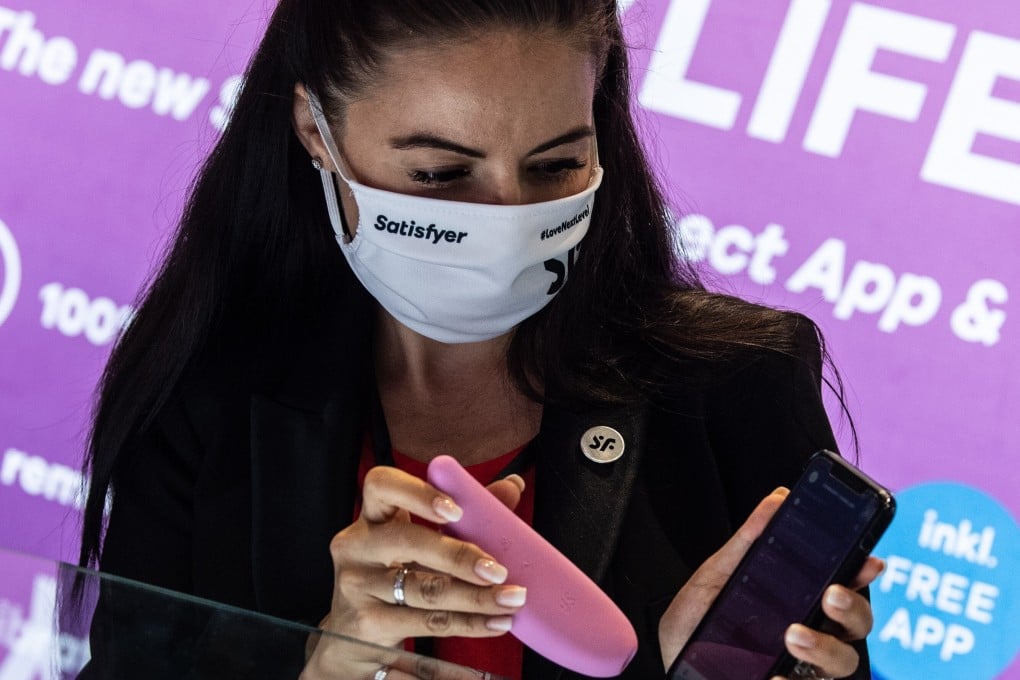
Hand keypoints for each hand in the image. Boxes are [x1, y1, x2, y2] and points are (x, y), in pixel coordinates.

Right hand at [302, 466, 526, 678]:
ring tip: (511, 599)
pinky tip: (495, 623)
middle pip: (407, 540)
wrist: (351, 640)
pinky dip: (467, 623)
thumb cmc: (394, 578)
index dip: (417, 492)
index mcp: (371, 517)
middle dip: (458, 555)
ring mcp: (357, 585)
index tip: (456, 509)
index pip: (381, 485)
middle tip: (499, 569)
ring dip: (475, 596)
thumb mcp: (421, 544)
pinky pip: (426, 622)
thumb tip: (513, 485)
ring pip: (423, 588)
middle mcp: (357, 546)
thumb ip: (465, 514)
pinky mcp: (366, 624)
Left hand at [658, 488, 884, 678]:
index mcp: (801, 602)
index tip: (869, 561)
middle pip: (856, 626)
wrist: (666, 659)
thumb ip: (750, 540)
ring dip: (825, 647)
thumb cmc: (698, 617)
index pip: (845, 587)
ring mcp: (799, 668)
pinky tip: (776, 675)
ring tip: (793, 634)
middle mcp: (809, 635)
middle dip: (852, 608)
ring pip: (841, 663)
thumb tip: (778, 499)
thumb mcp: (719, 573)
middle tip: (830, 595)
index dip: (863, 574)